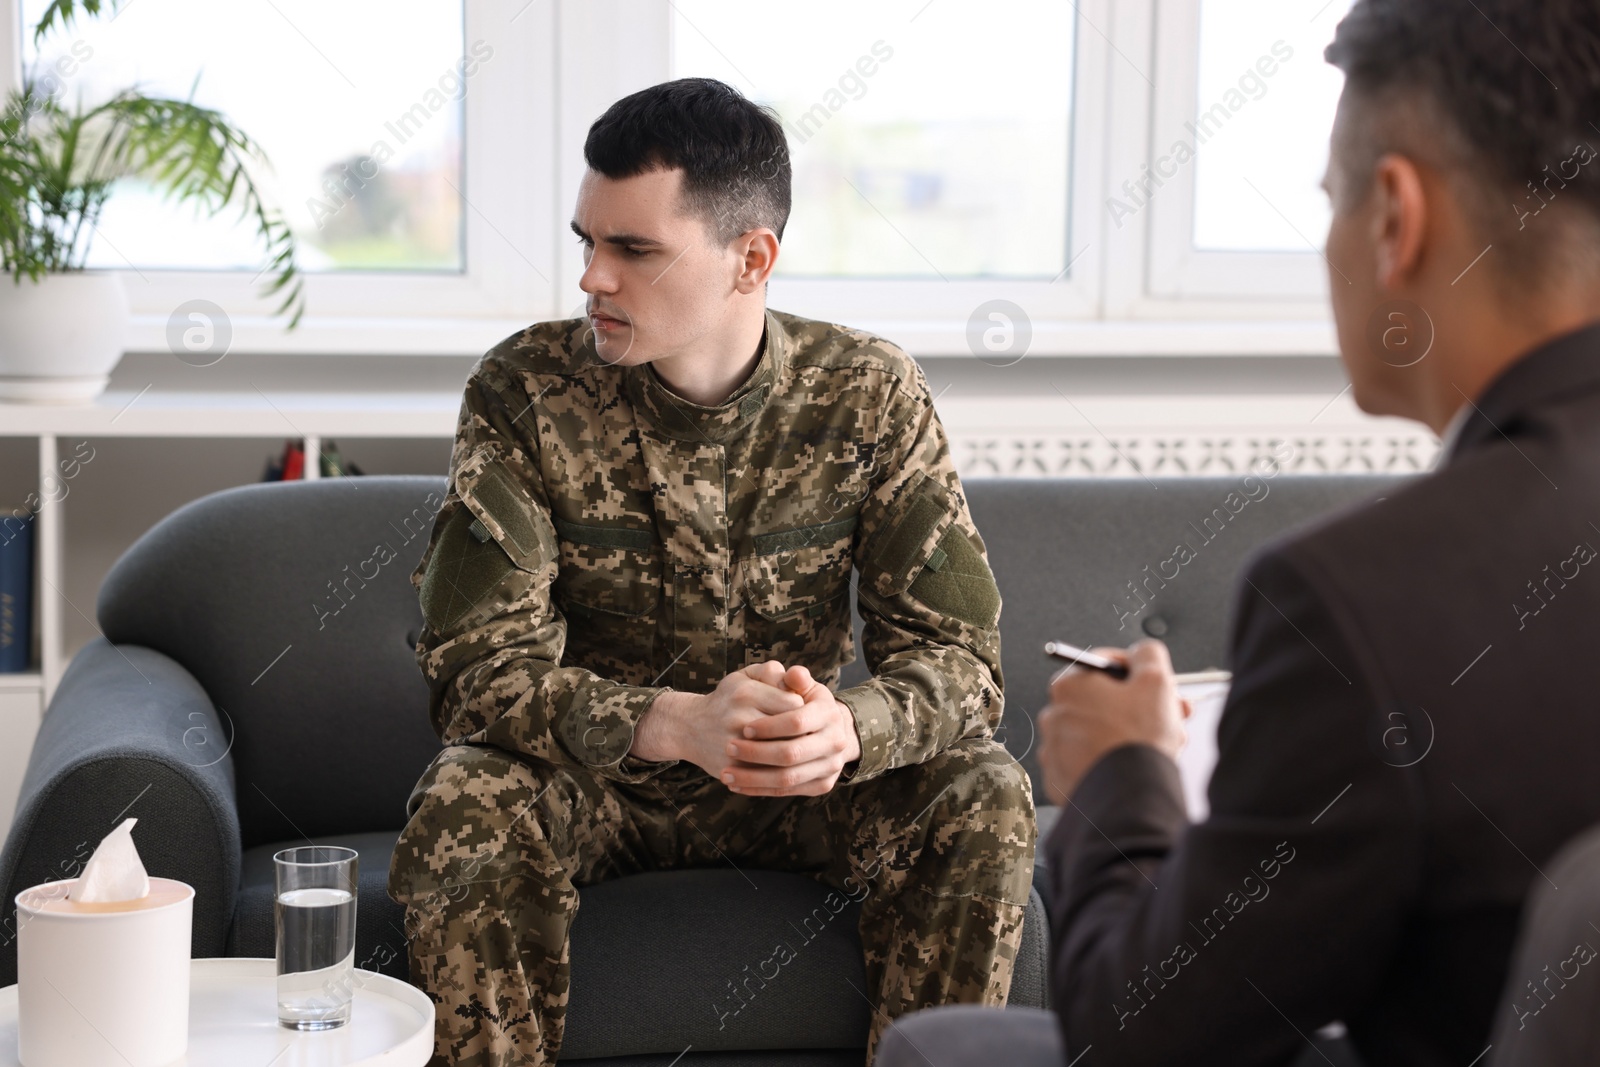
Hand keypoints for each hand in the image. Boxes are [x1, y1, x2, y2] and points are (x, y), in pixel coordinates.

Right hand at [633, 661, 803, 776]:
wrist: (690, 727)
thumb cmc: (728, 699)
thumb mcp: (746, 676)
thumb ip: (773, 672)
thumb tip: (798, 679)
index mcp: (746, 692)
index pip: (794, 705)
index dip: (805, 712)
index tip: (805, 715)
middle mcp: (738, 718)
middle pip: (790, 732)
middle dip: (804, 736)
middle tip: (808, 737)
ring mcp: (733, 746)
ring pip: (780, 758)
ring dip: (794, 758)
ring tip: (798, 752)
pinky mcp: (731, 768)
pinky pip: (765, 776)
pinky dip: (778, 773)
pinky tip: (783, 767)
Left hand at [723, 664, 861, 796]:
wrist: (828, 730)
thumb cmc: (804, 703)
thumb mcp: (802, 686)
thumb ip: (795, 678)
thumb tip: (793, 673)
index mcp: (830, 713)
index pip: (796, 722)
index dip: (769, 726)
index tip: (744, 728)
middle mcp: (836, 742)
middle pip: (792, 753)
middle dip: (757, 753)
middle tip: (729, 748)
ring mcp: (831, 766)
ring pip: (788, 778)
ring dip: (753, 778)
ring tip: (725, 774)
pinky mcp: (822, 785)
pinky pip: (788, 792)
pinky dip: (760, 790)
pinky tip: (737, 785)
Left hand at [1035, 639, 1191, 805]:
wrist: (1128, 798)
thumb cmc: (1139, 737)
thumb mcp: (1156, 680)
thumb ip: (1148, 654)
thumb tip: (1142, 652)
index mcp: (1068, 685)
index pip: (1104, 666)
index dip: (1138, 674)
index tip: (1157, 687)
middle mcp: (1053, 715)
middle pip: (1104, 702)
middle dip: (1139, 708)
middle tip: (1168, 717)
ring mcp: (1054, 751)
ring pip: (1100, 733)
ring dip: (1129, 734)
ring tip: (1157, 746)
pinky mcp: (1060, 780)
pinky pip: (1091, 762)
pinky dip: (1111, 762)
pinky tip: (1135, 767)